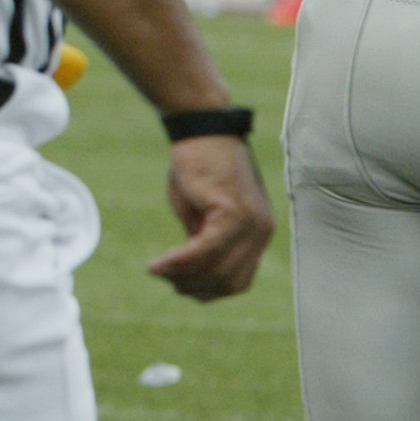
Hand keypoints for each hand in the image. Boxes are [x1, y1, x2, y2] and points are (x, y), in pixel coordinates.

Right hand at [152, 135, 274, 300]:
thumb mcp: (201, 216)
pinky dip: (180, 261)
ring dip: (182, 276)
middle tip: (164, 277)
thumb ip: (203, 244)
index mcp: (258, 233)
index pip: (238, 281)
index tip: (179, 285)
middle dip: (193, 287)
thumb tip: (190, 276)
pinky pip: (206, 250)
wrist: (200, 130)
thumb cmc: (199, 168)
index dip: (207, 291)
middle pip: (228, 282)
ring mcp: (252, 222)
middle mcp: (262, 231)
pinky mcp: (234, 211)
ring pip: (217, 270)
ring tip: (157, 269)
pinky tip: (159, 263)